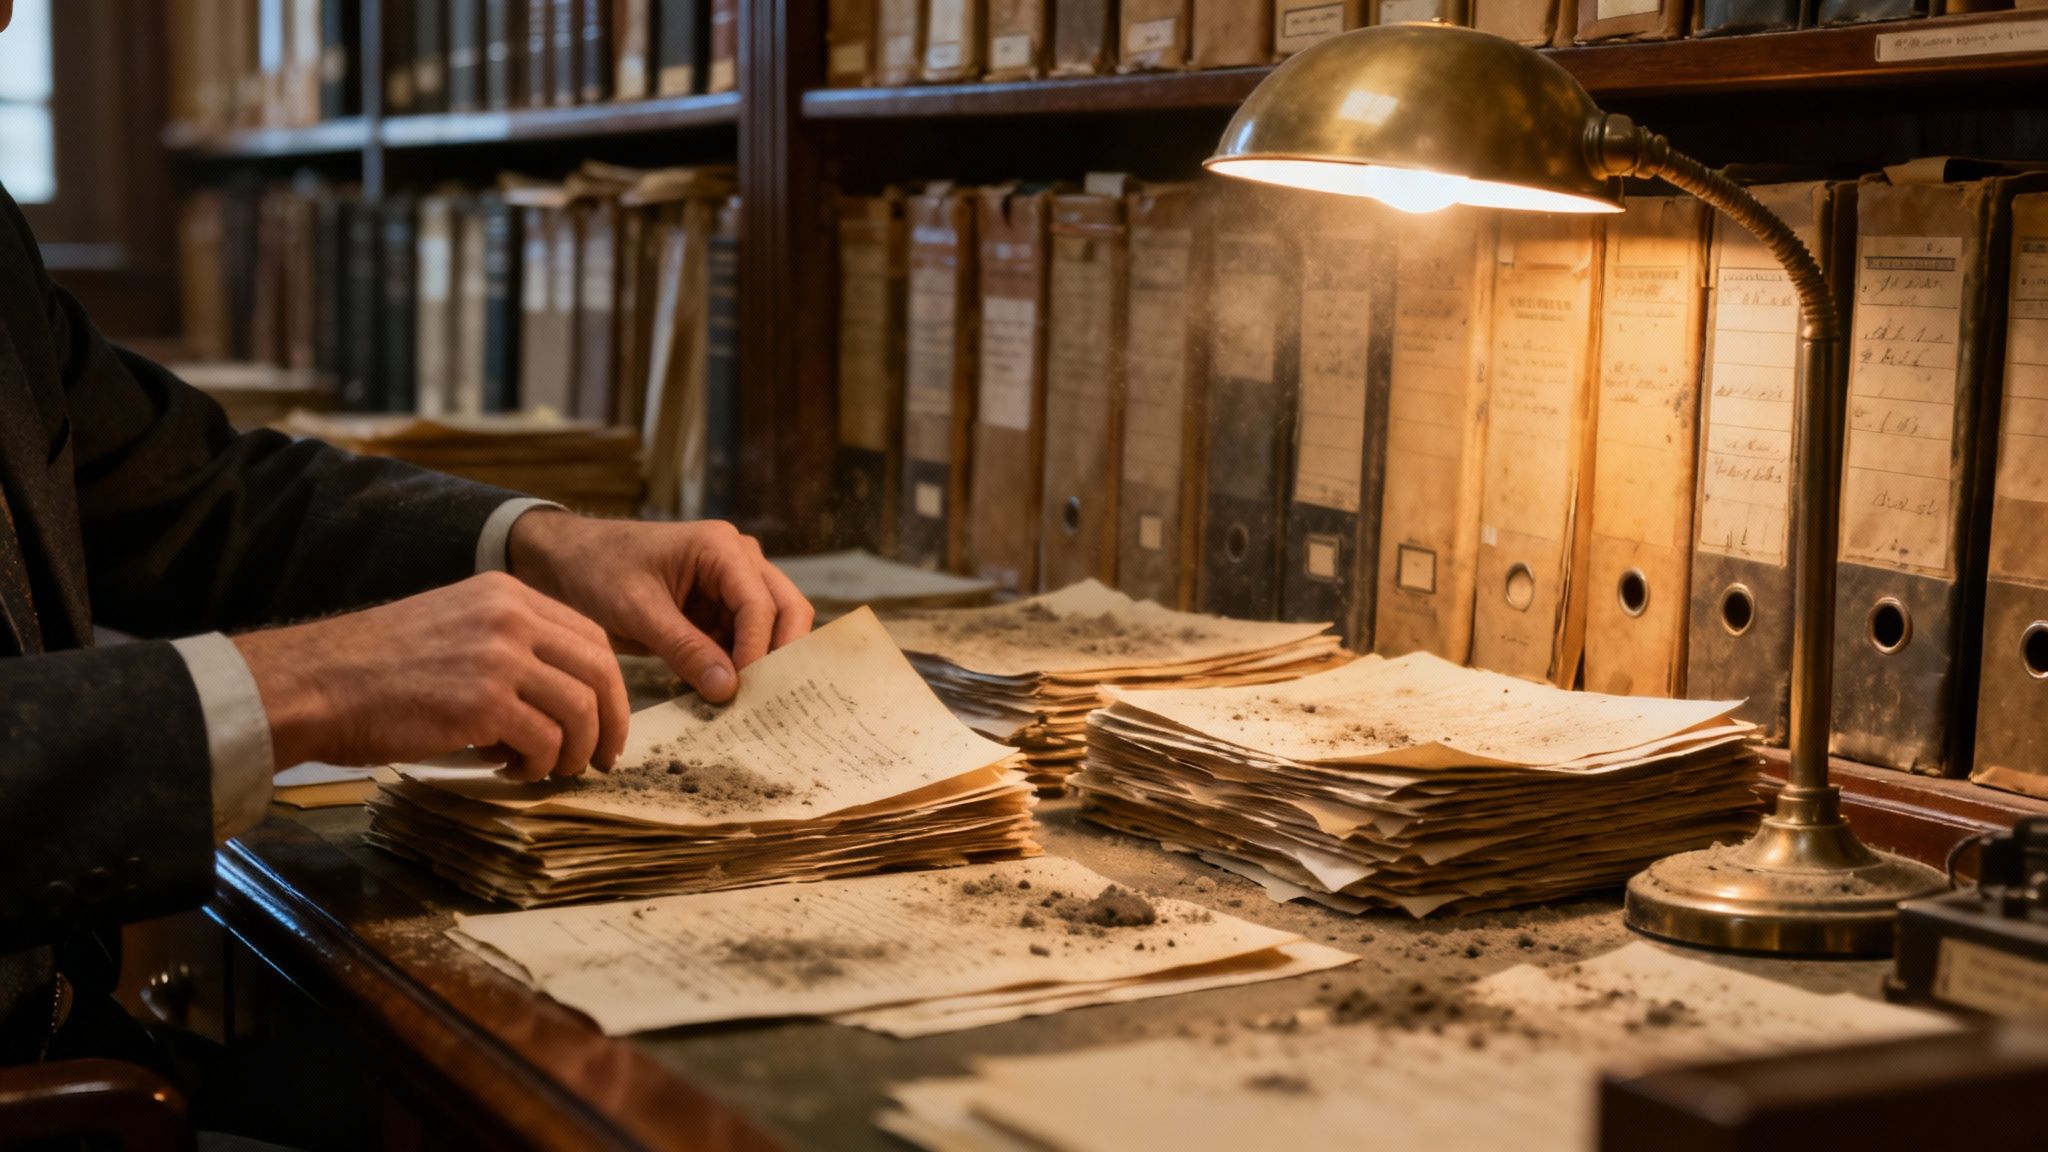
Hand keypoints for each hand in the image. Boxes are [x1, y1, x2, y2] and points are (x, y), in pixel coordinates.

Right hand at [233, 572, 629, 780]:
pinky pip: (545, 742)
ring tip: (546, 769)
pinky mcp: (483, 703)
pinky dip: (537, 766)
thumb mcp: (455, 625)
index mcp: (507, 594)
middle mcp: (511, 617)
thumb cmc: (378, 666)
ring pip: (580, 711)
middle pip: (599, 673)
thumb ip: (511, 644)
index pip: (592, 637)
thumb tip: (566, 693)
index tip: (610, 721)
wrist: (318, 682)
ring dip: (573, 752)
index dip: (611, 686)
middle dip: (611, 724)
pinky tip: (510, 771)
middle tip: (603, 759)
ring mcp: (500, 658)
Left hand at [505, 511, 812, 702]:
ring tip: (747, 703)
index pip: (760, 604)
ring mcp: (734, 584)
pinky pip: (746, 639)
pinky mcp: (721, 609)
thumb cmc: (597, 571)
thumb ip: (684, 649)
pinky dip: (742, 666)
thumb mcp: (637, 612)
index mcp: (721, 547)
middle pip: (788, 609)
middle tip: (765, 699)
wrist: (566, 562)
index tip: (740, 692)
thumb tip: (729, 690)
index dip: (757, 651)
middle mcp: (739, 560)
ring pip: (775, 626)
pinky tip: (727, 696)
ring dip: (763, 663)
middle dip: (780, 654)